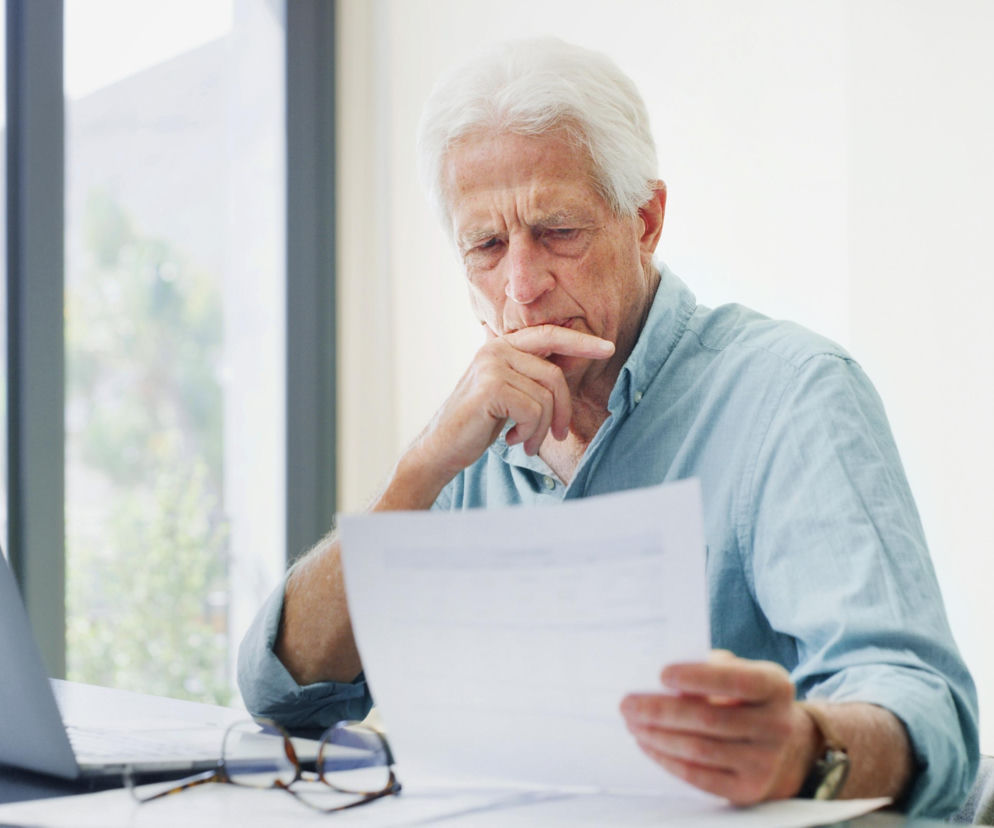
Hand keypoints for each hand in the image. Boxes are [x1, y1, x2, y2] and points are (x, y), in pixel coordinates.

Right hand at [413, 325, 613, 476]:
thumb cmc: (478, 423)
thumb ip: (530, 376)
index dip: (580, 341)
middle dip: (562, 409)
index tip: (608, 348)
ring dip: (541, 428)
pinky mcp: (490, 387)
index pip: (549, 335)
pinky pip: (534, 410)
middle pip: (554, 375)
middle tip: (558, 434)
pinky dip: (530, 433)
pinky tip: (513, 440)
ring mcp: (492, 365)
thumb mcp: (507, 393)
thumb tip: (568, 367)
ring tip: (526, 440)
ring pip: (545, 398)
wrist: (441, 447)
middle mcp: (496, 349)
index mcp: (501, 346)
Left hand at [619, 651, 818, 804]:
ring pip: (699, 750)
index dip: (697, 677)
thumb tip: (661, 679)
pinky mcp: (749, 788)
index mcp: (775, 686)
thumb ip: (708, 667)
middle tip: (627, 704)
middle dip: (661, 711)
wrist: (786, 743)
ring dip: (657, 736)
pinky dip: (667, 760)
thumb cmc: (745, 696)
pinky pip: (699, 776)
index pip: (736, 681)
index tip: (661, 674)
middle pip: (709, 719)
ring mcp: (766, 761)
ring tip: (632, 723)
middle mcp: (777, 725)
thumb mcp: (739, 671)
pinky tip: (647, 744)